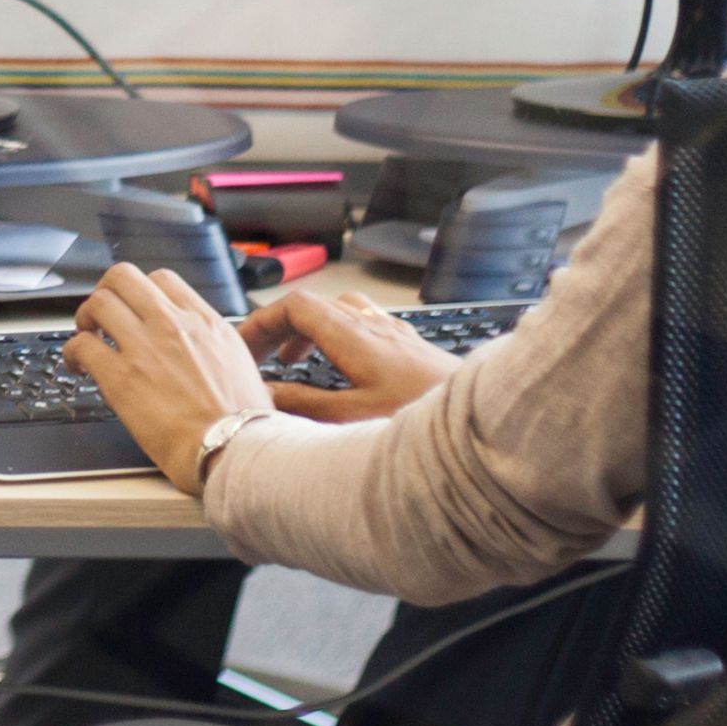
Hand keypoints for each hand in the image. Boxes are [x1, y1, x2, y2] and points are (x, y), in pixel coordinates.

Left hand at [63, 261, 265, 493]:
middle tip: (101, 315)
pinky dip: (71, 352)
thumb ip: (215, 348)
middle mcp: (173, 325)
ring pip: (98, 302)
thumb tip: (205, 352)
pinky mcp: (120, 376)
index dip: (141, 291)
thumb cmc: (243, 422)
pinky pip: (81, 345)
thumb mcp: (242, 367)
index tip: (133, 308)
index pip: (162, 280)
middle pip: (123, 277)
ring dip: (86, 318)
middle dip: (106, 291)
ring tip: (87, 337)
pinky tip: (77, 366)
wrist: (232, 448)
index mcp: (206, 323)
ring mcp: (145, 347)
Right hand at [242, 279, 455, 421]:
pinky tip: (342, 367)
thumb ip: (303, 405)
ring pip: (340, 312)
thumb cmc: (425, 419)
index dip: (261, 322)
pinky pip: (364, 326)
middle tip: (259, 355)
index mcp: (353, 336)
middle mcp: (374, 326)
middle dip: (279, 326)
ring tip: (293, 360)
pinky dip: (338, 338)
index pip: (293, 307)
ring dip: (308, 330)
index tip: (240, 346)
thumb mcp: (353, 419)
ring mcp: (395, 334)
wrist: (486, 420)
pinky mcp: (411, 347)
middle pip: (313, 306)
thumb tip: (263, 396)